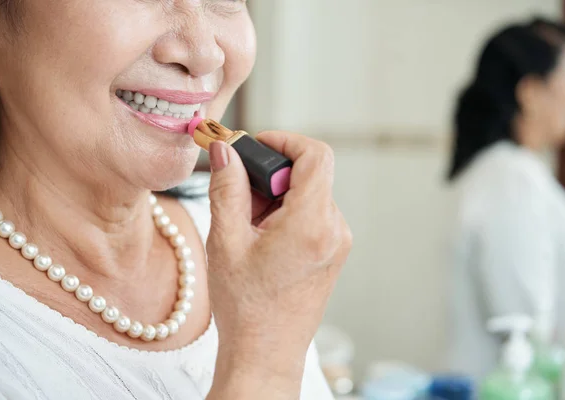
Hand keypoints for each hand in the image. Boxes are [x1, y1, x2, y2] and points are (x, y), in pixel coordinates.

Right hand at [205, 132, 351, 396]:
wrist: (266, 353)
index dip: (286, 140)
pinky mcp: (334, 252)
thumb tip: (227, 151)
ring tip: (249, 227)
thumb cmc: (246, 307)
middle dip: (273, 175)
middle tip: (241, 197)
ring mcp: (338, 243)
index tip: (258, 145)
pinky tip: (264, 239)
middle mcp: (334, 230)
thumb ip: (227, 189)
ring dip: (279, 196)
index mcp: (311, 224)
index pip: (316, 155)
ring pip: (311, 194)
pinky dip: (288, 213)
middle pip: (311, 174)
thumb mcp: (226, 241)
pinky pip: (314, 214)